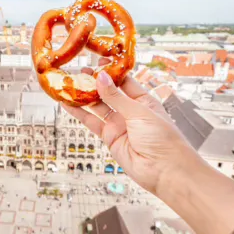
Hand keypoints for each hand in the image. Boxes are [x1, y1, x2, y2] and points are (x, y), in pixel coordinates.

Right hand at [62, 58, 197, 194]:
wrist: (165, 171)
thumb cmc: (163, 140)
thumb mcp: (139, 112)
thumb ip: (117, 97)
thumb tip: (101, 78)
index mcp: (144, 100)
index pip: (124, 81)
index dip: (110, 72)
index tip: (96, 63)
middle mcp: (131, 111)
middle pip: (109, 92)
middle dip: (94, 83)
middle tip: (78, 72)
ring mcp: (119, 124)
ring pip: (98, 106)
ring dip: (84, 96)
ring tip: (69, 85)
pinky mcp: (110, 138)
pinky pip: (92, 123)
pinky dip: (79, 113)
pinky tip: (68, 104)